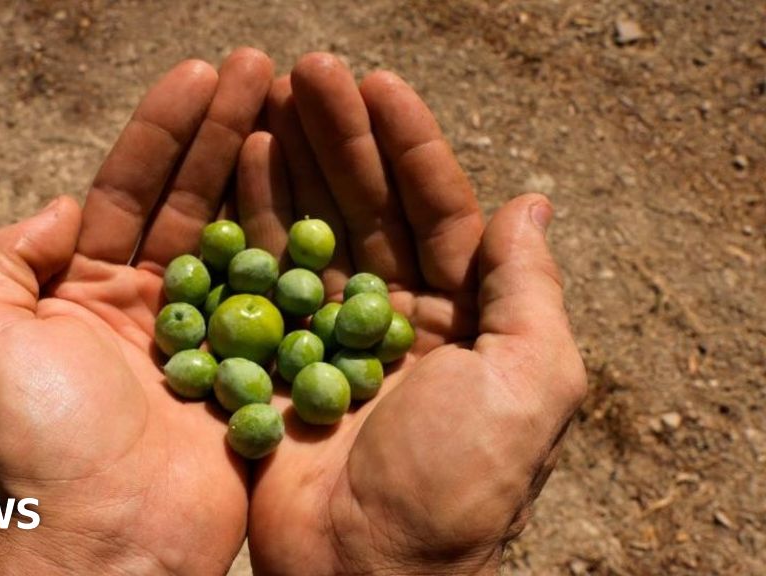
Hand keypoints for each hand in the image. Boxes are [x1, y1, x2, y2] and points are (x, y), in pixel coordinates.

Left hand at [0, 48, 272, 574]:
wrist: (106, 541)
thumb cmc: (38, 445)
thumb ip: (3, 260)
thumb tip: (62, 207)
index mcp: (86, 291)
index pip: (130, 188)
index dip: (163, 129)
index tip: (201, 73)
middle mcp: (150, 306)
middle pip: (193, 200)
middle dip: (223, 131)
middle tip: (263, 70)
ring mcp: (208, 339)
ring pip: (244, 238)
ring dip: (269, 174)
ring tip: (299, 108)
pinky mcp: (255, 375)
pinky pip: (283, 302)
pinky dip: (304, 251)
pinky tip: (328, 196)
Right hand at [242, 54, 586, 574]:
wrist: (368, 575)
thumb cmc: (458, 484)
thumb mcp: (528, 383)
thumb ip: (532, 290)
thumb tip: (532, 202)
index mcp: (465, 320)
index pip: (440, 212)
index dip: (410, 145)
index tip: (375, 84)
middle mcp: (399, 321)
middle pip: (369, 210)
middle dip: (341, 138)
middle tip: (306, 71)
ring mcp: (331, 339)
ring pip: (312, 234)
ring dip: (292, 166)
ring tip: (264, 99)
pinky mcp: (276, 361)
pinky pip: (263, 281)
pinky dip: (249, 227)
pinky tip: (236, 173)